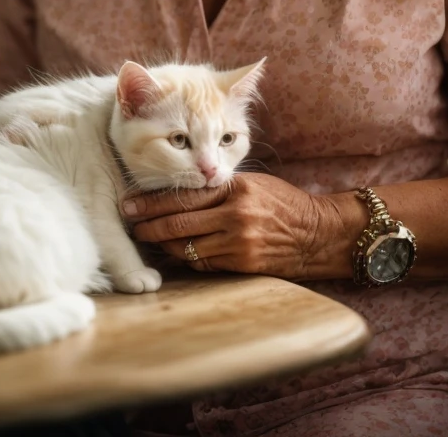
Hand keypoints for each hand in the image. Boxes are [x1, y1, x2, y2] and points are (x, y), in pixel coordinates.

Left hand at [123, 173, 359, 279]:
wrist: (317, 233)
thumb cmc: (283, 202)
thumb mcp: (253, 184)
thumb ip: (220, 188)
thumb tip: (181, 193)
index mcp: (235, 189)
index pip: (184, 194)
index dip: (153, 202)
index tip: (130, 204)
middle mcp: (234, 215)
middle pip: (178, 222)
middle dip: (149, 225)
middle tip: (130, 225)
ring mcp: (238, 242)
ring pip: (187, 246)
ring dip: (165, 245)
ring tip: (148, 240)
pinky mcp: (242, 264)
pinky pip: (204, 263)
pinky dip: (189, 258)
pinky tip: (177, 253)